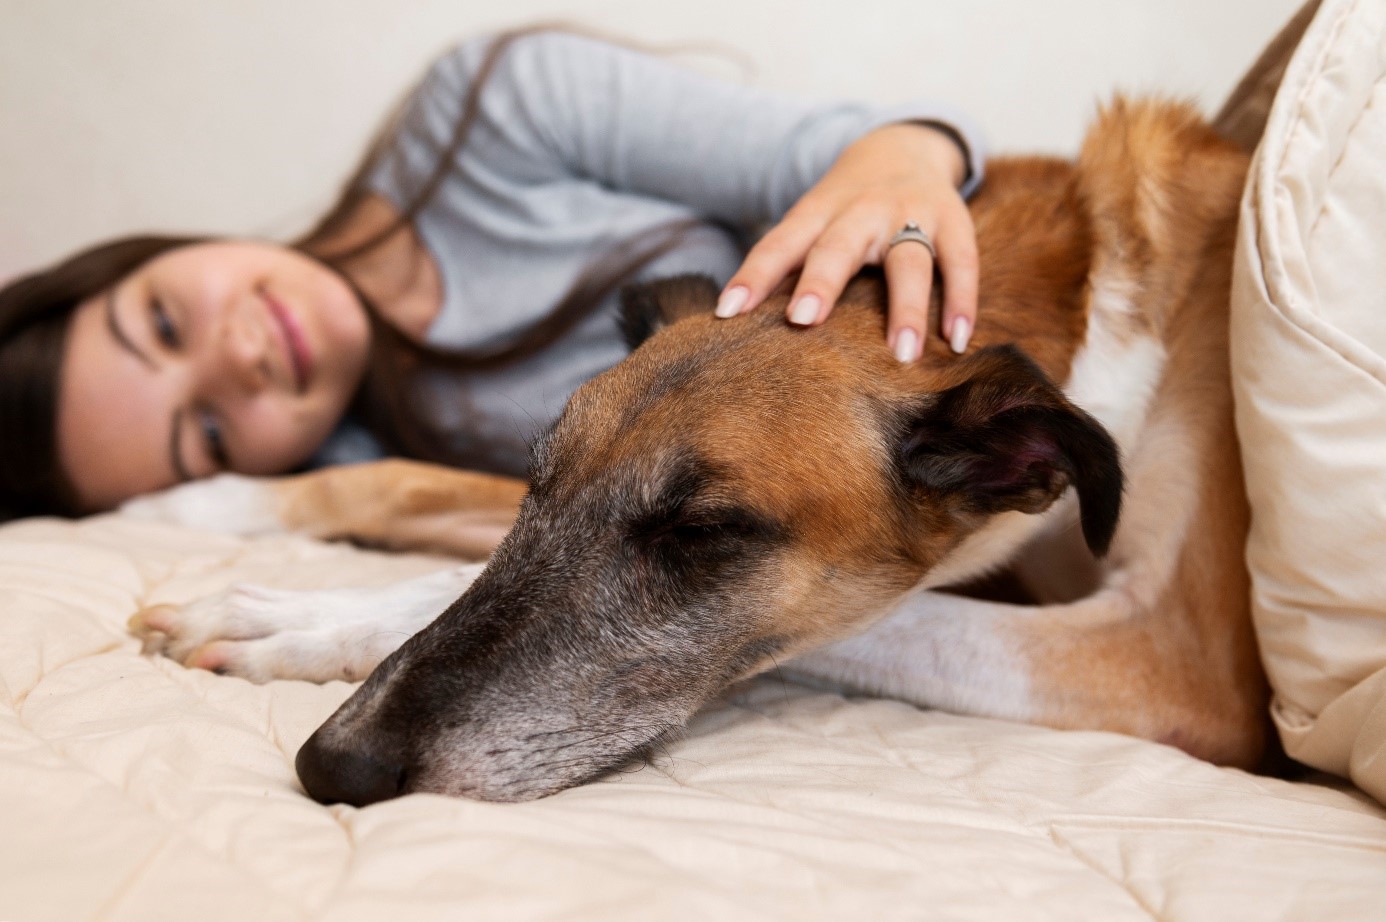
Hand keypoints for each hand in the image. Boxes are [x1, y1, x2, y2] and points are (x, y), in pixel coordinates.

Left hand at [715, 123, 977, 360]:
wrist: (902, 147)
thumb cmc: (844, 208)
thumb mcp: (810, 223)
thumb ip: (784, 265)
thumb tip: (732, 323)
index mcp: (817, 212)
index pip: (778, 244)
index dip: (753, 276)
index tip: (728, 312)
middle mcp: (862, 210)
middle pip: (839, 246)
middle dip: (821, 282)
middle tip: (803, 320)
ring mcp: (911, 213)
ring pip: (908, 261)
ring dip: (906, 308)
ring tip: (902, 355)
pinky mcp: (953, 220)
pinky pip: (961, 262)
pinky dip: (961, 301)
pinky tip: (957, 340)